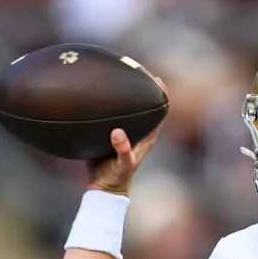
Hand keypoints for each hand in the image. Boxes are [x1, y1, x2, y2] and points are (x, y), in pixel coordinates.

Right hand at [87, 78, 166, 195]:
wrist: (104, 188)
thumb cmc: (118, 177)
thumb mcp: (122, 164)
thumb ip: (123, 150)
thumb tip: (118, 132)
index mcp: (147, 137)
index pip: (161, 112)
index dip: (162, 95)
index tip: (157, 79)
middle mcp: (138, 132)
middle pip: (145, 106)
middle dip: (142, 88)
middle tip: (134, 70)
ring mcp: (125, 133)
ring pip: (128, 110)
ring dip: (125, 95)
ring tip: (116, 76)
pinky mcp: (111, 135)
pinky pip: (112, 116)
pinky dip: (108, 105)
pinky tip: (96, 95)